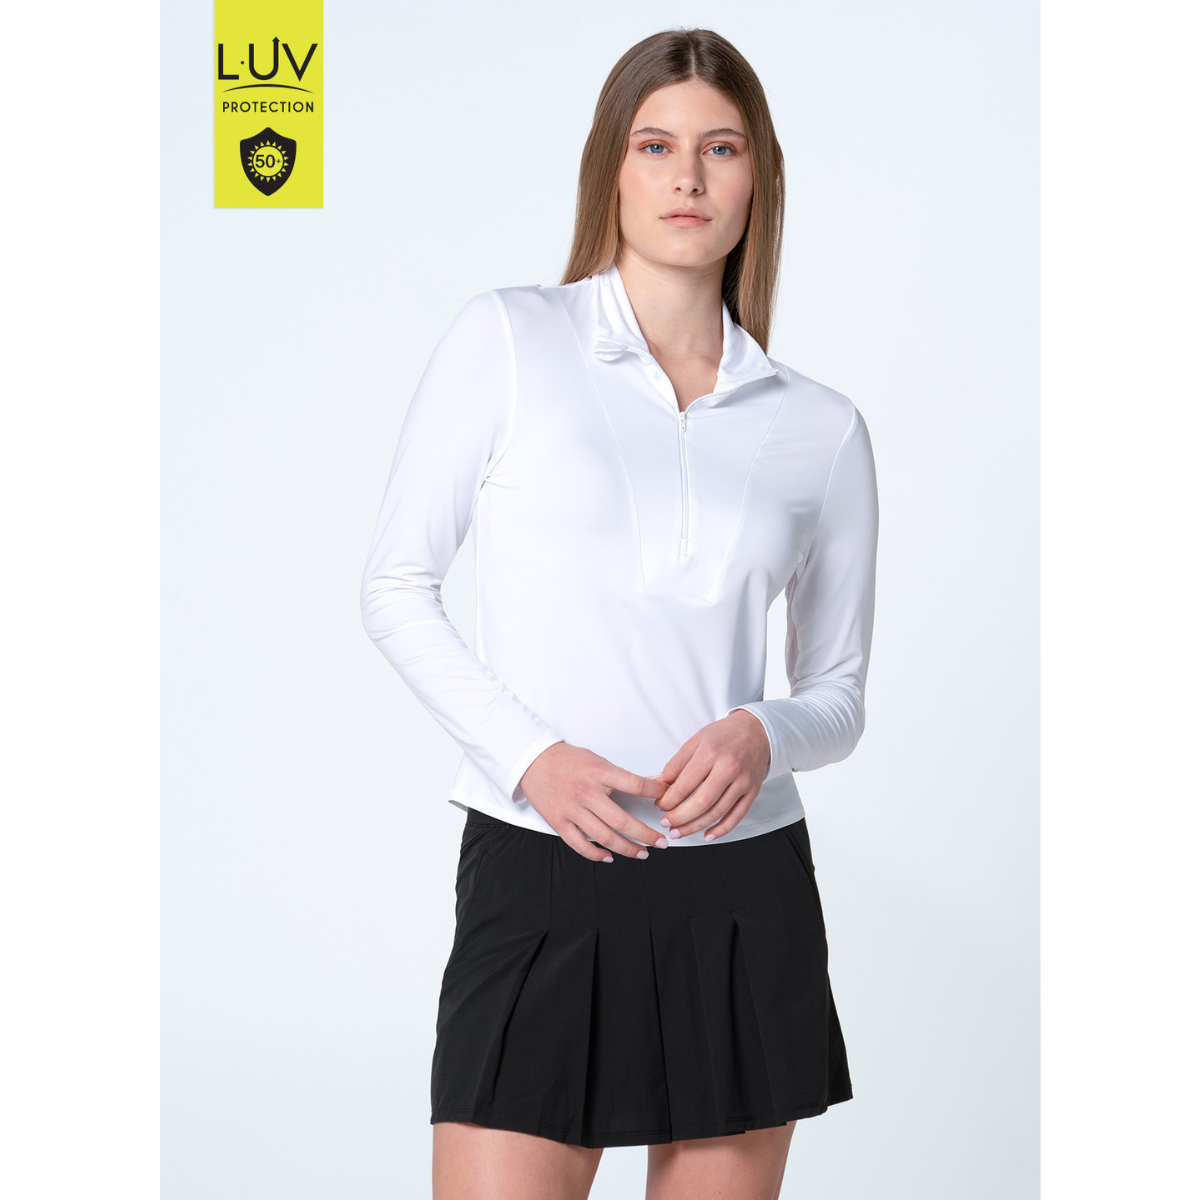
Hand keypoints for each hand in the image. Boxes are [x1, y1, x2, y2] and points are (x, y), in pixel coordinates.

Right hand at [518, 742, 671, 862]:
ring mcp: (572, 809)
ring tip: (642, 853)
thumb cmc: (567, 759)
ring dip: (627, 849)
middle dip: (646, 835)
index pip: (635, 785)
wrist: (532, 761)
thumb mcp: (596, 760)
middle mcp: (586, 792)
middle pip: (622, 820)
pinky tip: (609, 857)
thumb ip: (620, 775)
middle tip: (662, 842)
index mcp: (599, 772)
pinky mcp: (559, 822)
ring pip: (605, 837)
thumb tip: (651, 785)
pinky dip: (596, 854)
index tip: (667, 800)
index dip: (655, 794)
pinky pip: (580, 844)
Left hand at [654, 710, 770, 841]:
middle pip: (702, 802)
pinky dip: (722, 829)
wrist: (757, 730)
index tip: (659, 806)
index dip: (669, 800)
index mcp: (711, 753)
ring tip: (679, 832)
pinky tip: (707, 835)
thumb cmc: (724, 735)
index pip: (685, 784)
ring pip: (717, 812)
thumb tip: (658, 782)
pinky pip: (737, 816)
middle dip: (680, 817)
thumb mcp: (696, 740)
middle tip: (666, 823)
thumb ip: (676, 763)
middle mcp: (729, 768)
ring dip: (695, 826)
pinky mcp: (753, 791)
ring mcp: (743, 782)